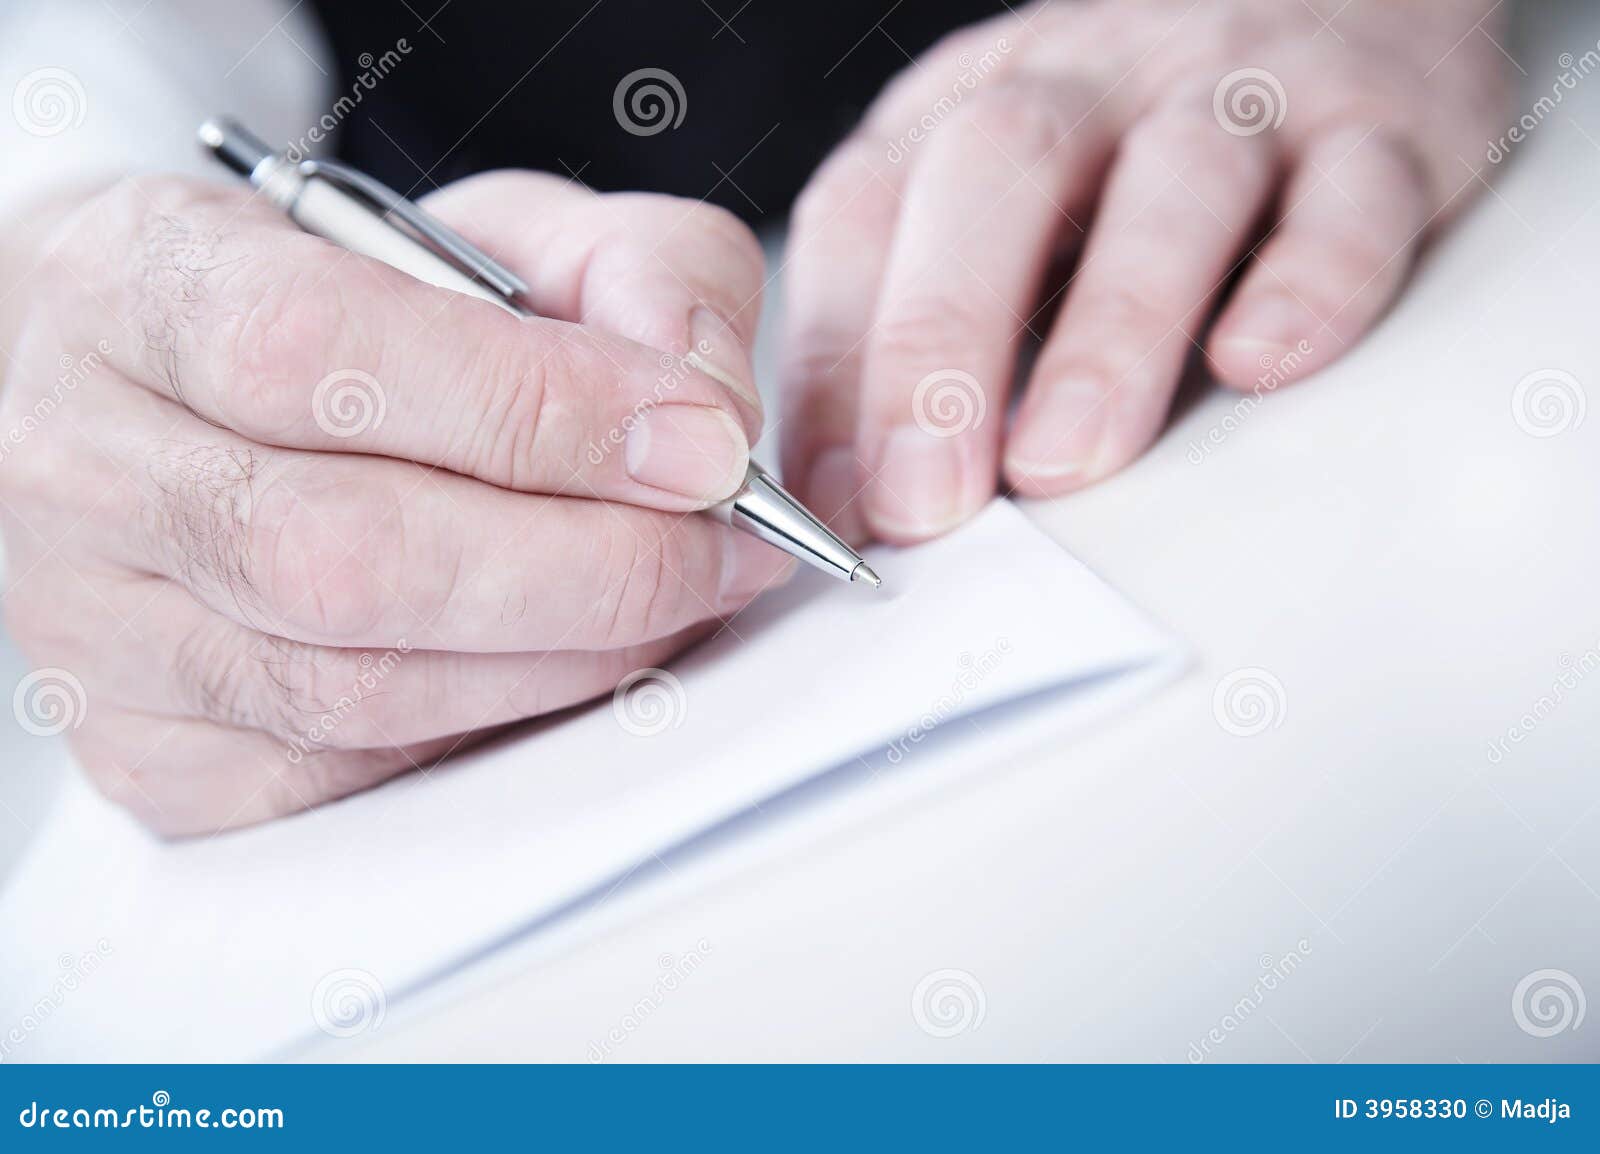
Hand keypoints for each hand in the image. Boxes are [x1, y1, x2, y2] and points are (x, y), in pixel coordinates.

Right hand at [0, 170, 784, 833]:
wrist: (123, 393)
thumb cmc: (322, 304)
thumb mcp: (480, 228)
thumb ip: (623, 268)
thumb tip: (708, 401)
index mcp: (146, 290)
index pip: (326, 352)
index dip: (542, 413)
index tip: (706, 445)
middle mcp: (89, 470)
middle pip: (345, 557)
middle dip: (589, 569)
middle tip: (727, 553)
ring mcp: (102, 633)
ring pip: (355, 694)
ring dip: (564, 661)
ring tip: (675, 607)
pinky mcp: (148, 754)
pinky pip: (346, 779)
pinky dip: (491, 730)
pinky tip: (562, 668)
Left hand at [780, 0, 1509, 541]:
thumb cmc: (1132, 153)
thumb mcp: (997, 215)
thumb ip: (923, 334)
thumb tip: (859, 502)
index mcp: (968, 112)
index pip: (863, 216)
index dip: (833, 364)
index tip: (838, 509)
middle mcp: (1089, 87)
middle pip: (994, 172)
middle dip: (942, 344)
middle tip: (928, 501)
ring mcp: (1234, 97)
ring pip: (1173, 182)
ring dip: (1110, 329)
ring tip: (1067, 459)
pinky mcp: (1378, 128)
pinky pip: (1352, 191)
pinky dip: (1310, 280)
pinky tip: (1262, 363)